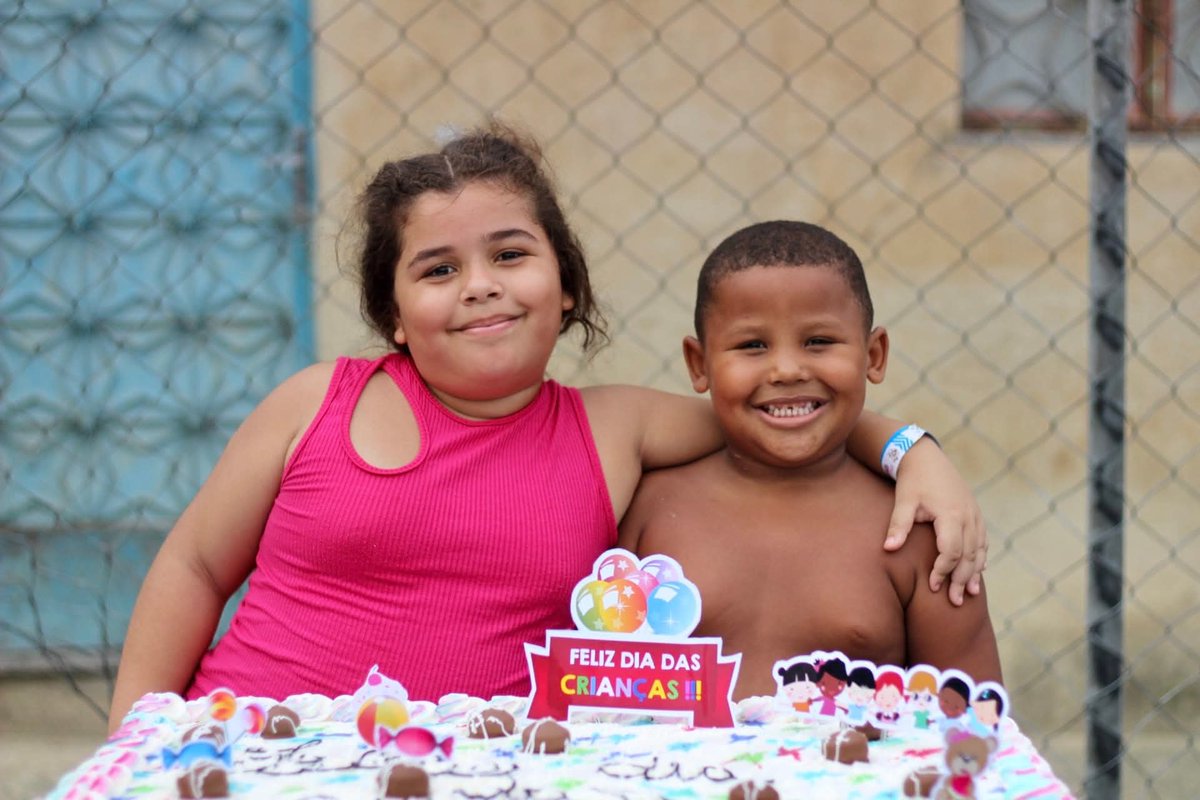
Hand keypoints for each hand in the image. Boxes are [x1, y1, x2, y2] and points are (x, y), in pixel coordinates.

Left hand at [883, 437, 986, 605]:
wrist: (926, 457)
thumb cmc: (913, 481)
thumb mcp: (904, 501)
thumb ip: (898, 525)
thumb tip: (888, 549)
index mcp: (951, 514)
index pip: (951, 550)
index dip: (943, 570)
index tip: (933, 586)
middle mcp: (968, 516)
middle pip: (968, 555)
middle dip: (961, 579)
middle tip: (954, 601)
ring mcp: (975, 515)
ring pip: (979, 550)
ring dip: (974, 573)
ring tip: (968, 594)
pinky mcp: (975, 514)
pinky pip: (982, 541)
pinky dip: (980, 558)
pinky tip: (977, 573)